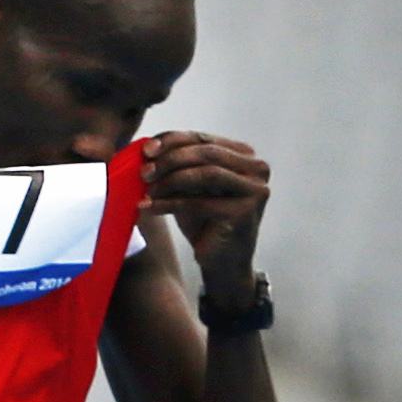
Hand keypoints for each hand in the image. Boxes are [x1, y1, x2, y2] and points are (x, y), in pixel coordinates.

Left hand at [142, 132, 271, 297]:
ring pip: (207, 174)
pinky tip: (148, 207)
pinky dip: (170, 203)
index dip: (173, 140)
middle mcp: (256, 168)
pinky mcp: (245, 212)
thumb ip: (177, 166)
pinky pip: (200, 202)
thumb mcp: (189, 188)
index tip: (146, 149)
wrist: (222, 263)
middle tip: (144, 171)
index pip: (204, 139)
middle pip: (206, 153)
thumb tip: (146, 148)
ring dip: (171, 179)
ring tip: (147, 189)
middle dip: (171, 159)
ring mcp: (255, 190)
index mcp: (244, 155)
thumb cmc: (204, 223)